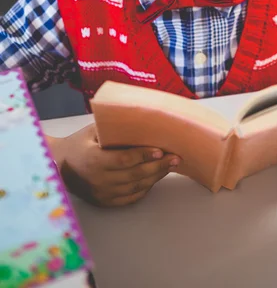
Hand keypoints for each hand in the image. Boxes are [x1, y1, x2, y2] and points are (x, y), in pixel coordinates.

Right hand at [49, 124, 179, 206]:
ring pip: (136, 187)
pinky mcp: (105, 202)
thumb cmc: (80, 143)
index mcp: (94, 160)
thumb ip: (113, 127)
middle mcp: (99, 180)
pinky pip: (131, 197)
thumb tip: (140, 115)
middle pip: (135, 175)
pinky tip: (156, 177)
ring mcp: (102, 194)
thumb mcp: (93, 130)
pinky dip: (146, 187)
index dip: (144, 155)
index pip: (124, 159)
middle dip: (159, 166)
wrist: (59, 166)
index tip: (161, 150)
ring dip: (156, 177)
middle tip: (176, 157)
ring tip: (171, 165)